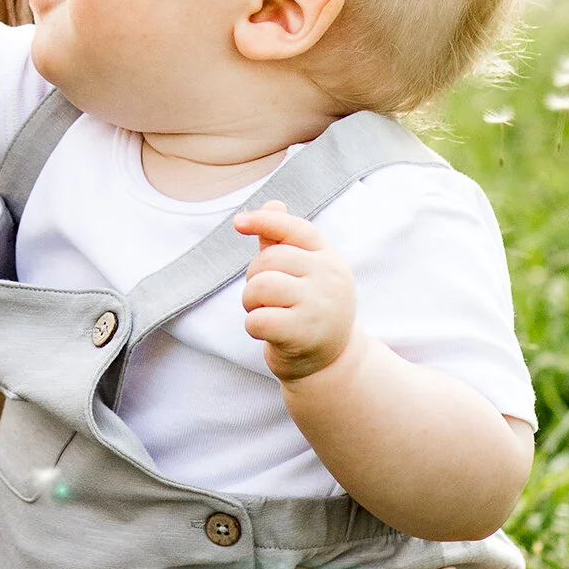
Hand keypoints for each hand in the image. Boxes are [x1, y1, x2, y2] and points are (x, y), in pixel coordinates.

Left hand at [238, 201, 355, 382]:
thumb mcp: (303, 275)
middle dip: (254, 278)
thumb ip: (284, 242)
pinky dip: (253, 326)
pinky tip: (267, 332)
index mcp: (329, 259)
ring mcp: (319, 305)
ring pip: (260, 287)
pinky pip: (257, 319)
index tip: (238, 223)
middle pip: (269, 260)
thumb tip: (273, 204)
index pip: (296, 229)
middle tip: (262, 298)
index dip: (265, 221)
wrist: (329, 364)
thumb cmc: (308, 311)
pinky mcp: (304, 334)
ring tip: (262, 312)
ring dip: (250, 302)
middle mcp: (329, 278)